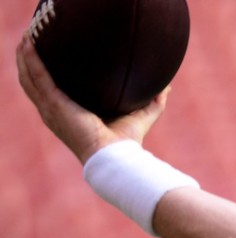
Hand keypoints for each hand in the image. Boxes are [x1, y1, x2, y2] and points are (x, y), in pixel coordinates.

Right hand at [15, 32, 166, 163]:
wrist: (116, 157)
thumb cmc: (127, 142)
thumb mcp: (141, 115)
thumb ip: (154, 100)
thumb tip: (168, 86)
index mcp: (70, 115)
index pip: (52, 93)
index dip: (47, 77)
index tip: (48, 57)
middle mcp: (56, 113)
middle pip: (34, 84)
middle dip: (29, 63)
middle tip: (30, 42)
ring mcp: (52, 110)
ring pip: (30, 79)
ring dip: (24, 58)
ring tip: (25, 39)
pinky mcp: (55, 105)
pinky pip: (38, 78)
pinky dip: (31, 61)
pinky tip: (29, 45)